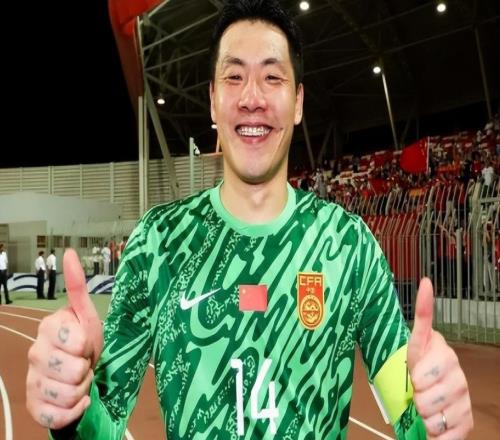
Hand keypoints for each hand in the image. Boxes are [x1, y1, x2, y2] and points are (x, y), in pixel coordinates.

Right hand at [26, 248, 103, 429]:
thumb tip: (70, 252)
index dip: (89, 346)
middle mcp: (34, 353)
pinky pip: (59, 416)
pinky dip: (75, 411)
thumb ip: (77, 287)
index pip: (78, 342)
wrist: (81, 375)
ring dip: (82, 389)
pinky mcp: (34, 406)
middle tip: (84, 363)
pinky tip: (77, 401)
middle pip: (75, 371)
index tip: (86, 343)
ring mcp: (32, 381)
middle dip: (87, 370)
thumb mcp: (87, 316)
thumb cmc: (85, 343)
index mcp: (47, 328)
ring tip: (79, 380)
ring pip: (69, 394)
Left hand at [407, 278, 472, 438]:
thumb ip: (412, 344)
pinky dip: (436, 433)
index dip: (424, 306)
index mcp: (433, 347)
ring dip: (421, 415)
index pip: (424, 324)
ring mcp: (462, 389)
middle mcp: (451, 364)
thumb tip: (424, 291)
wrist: (430, 414)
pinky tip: (437, 425)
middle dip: (412, 393)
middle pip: (421, 379)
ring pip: (429, 406)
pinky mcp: (468, 415)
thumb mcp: (405, 362)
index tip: (424, 283)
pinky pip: (445, 429)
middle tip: (414, 394)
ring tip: (424, 410)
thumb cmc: (415, 384)